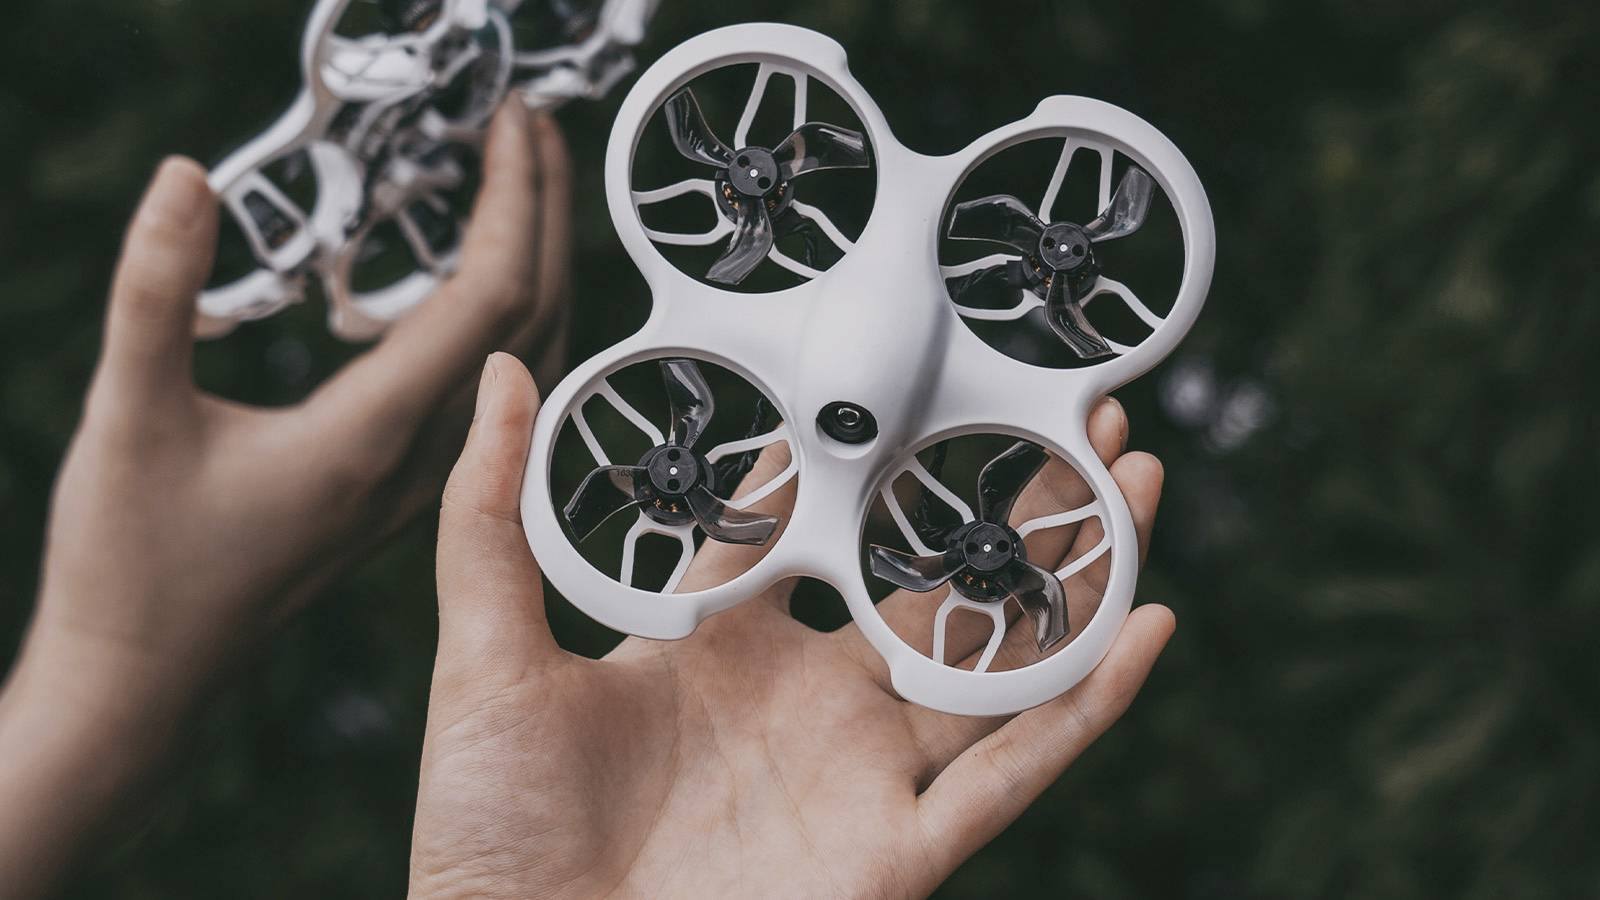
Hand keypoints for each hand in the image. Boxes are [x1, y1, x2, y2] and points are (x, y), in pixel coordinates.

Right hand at [0, 102, 569, 895]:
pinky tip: (465, 289)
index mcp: (372, 437)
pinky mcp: (402, 492)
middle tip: (530, 125)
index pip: (488, 302)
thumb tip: (189, 177)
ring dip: (535, 265)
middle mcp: (419, 462)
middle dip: (544, 213)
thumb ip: (155, 292)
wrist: (142, 678)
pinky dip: (505, 322)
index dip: (515, 205)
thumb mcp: (128, 414)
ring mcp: (420, 482)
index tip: (513, 126)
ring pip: (523, 363)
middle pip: (530, 321)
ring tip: (520, 183)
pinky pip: (491, 396)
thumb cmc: (131, 561)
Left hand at [410, 354, 1171, 897]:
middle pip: (938, 580)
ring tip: (1135, 480)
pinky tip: (1148, 622)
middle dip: (1011, 498)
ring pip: (1000, 659)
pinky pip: (1015, 770)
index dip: (876, 450)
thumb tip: (501, 378)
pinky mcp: (899, 851)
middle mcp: (809, 698)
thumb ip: (493, 513)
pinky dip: (1087, 704)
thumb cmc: (488, 829)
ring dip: (1076, 575)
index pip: (821, 525)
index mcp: (724, 642)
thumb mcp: (487, 653)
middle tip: (1073, 410)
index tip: (922, 368)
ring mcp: (862, 771)